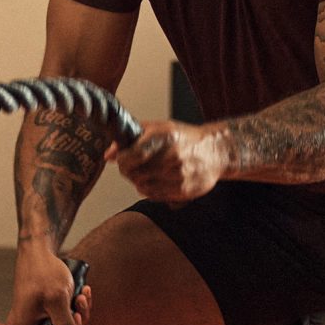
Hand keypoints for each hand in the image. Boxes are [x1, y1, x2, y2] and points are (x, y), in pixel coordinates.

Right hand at [7, 245, 89, 324]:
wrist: (40, 253)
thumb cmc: (45, 273)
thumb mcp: (58, 299)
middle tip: (78, 314)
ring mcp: (33, 324)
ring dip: (77, 320)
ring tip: (80, 298)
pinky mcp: (43, 317)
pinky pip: (62, 323)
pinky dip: (75, 312)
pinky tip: (82, 294)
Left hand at [111, 119, 226, 203]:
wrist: (216, 151)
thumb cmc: (185, 138)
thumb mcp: (160, 128)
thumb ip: (132, 137)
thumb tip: (108, 155)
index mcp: (166, 137)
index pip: (133, 155)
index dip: (124, 160)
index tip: (124, 159)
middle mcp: (173, 156)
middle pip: (135, 174)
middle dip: (129, 172)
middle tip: (134, 167)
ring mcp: (180, 175)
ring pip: (143, 187)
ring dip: (140, 182)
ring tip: (148, 173)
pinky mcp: (184, 190)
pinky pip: (156, 196)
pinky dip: (151, 190)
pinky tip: (157, 181)